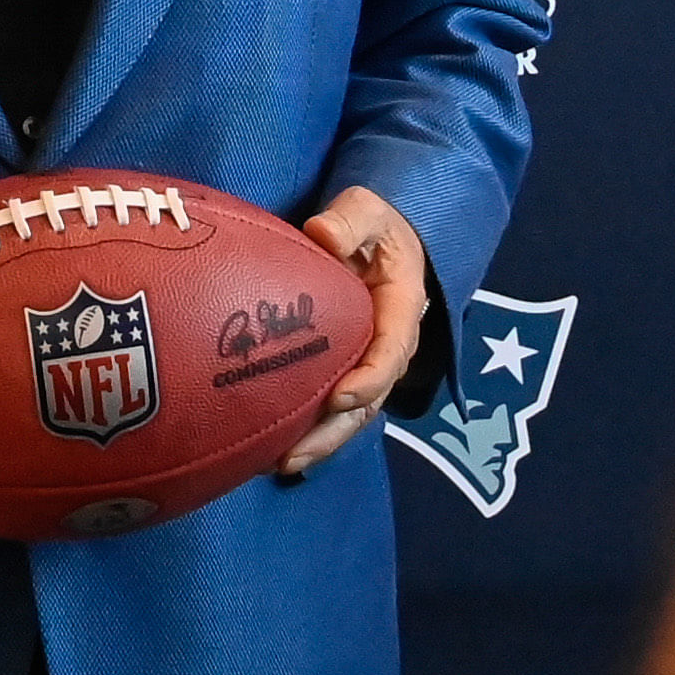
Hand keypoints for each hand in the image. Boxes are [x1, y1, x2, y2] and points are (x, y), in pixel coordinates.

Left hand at [282, 185, 426, 475]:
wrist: (381, 236)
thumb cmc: (372, 224)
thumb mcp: (367, 209)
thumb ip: (350, 219)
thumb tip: (323, 234)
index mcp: (400, 309)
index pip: (391, 351)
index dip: (368, 378)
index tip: (339, 397)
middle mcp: (390, 345)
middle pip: (369, 399)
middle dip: (334, 431)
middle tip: (294, 455)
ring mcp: (369, 361)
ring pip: (352, 413)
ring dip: (321, 440)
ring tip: (278, 464)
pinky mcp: (347, 367)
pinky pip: (334, 405)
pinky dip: (311, 428)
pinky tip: (274, 447)